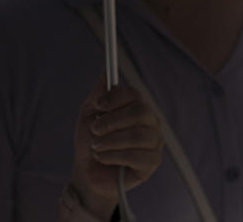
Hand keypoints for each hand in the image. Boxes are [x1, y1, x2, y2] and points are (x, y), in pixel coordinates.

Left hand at [66, 75, 162, 218]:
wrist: (89, 171)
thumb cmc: (91, 141)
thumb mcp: (88, 115)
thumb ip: (97, 95)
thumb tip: (105, 71)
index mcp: (136, 107)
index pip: (134, 94)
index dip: (115, 97)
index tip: (98, 105)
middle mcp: (150, 122)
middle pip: (139, 112)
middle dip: (112, 121)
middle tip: (95, 129)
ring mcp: (154, 142)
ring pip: (137, 135)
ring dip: (110, 141)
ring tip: (96, 146)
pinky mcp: (152, 163)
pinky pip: (136, 156)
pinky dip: (113, 156)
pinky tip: (102, 158)